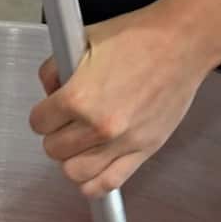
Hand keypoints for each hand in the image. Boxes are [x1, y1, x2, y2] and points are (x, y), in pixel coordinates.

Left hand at [29, 1, 215, 196]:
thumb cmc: (139, 37)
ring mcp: (122, 142)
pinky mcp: (144, 150)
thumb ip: (54, 69)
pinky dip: (93, 184)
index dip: (43, 114)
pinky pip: (108, 184)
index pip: (39, 123)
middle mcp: (98, 125)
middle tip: (67, 123)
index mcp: (78, 98)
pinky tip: (92, 171)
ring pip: (75, 172)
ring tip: (79, 144)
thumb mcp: (82, 41)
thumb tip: (49, 92)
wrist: (182, 41)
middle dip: (56, 135)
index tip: (51, 110)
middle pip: (53, 149)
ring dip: (72, 159)